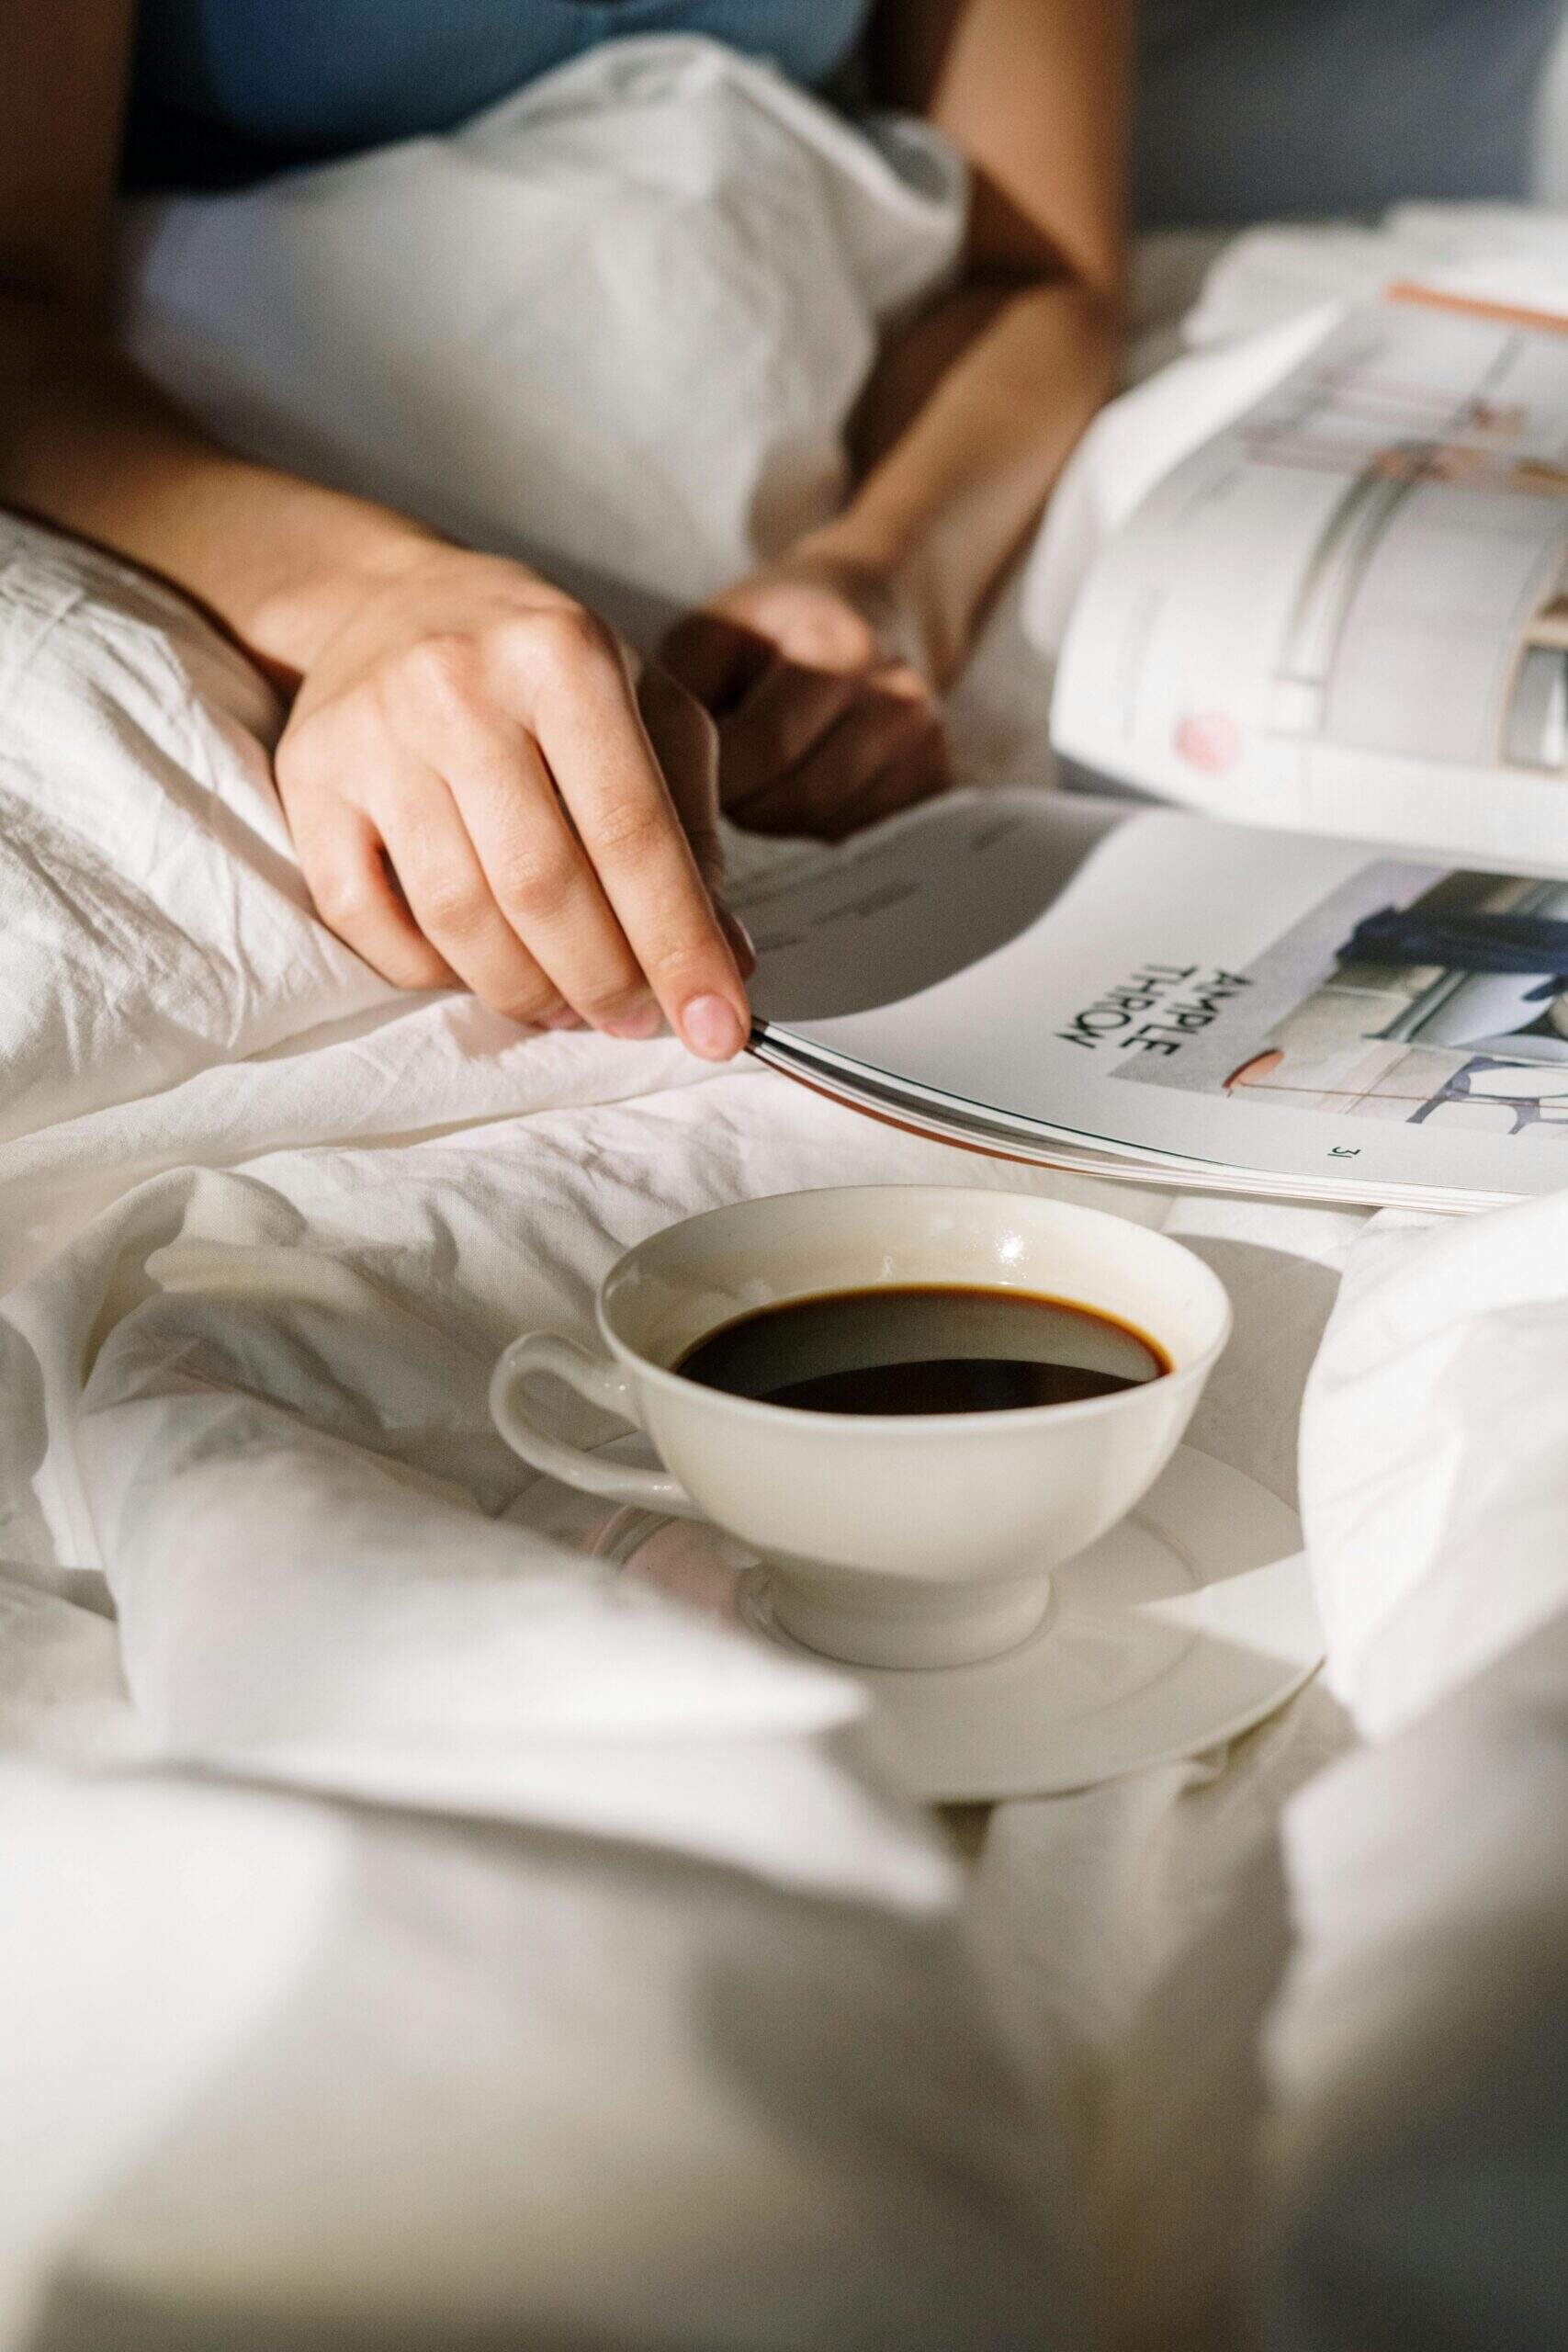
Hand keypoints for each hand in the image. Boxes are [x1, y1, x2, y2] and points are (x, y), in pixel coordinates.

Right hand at [273, 545, 752, 1057]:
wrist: (389, 600)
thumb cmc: (539, 668)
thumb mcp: (643, 705)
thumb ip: (690, 827)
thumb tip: (724, 957)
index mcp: (564, 656)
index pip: (632, 833)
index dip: (678, 946)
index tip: (717, 1029)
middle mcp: (460, 685)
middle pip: (541, 886)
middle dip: (602, 981)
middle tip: (632, 1021)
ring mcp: (372, 733)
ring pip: (456, 915)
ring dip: (522, 990)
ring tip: (564, 1008)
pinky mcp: (308, 778)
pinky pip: (366, 917)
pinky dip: (428, 971)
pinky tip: (475, 971)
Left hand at [659, 554, 953, 841]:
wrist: (868, 606)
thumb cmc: (771, 628)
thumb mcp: (709, 637)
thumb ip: (677, 704)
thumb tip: (656, 794)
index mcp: (838, 645)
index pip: (764, 750)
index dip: (710, 780)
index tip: (682, 777)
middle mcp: (896, 695)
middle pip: (799, 798)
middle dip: (742, 805)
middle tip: (717, 783)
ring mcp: (926, 741)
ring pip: (828, 823)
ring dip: (777, 817)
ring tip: (759, 776)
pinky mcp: (937, 778)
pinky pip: (860, 833)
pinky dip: (817, 823)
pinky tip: (801, 784)